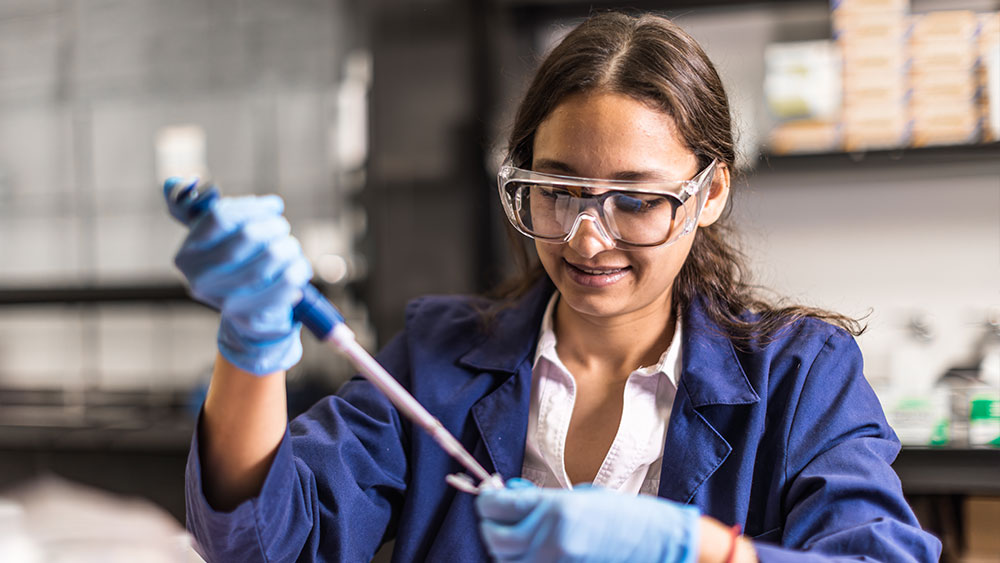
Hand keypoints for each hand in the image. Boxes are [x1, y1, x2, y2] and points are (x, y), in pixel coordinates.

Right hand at [168, 178, 312, 374]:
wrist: (248, 314)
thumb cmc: (237, 266)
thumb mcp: (220, 239)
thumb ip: (209, 210)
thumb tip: (180, 183)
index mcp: (187, 254)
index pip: (220, 216)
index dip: (253, 206)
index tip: (274, 206)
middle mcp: (200, 279)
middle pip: (248, 236)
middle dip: (274, 225)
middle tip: (282, 227)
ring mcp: (224, 301)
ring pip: (270, 258)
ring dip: (288, 247)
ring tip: (291, 247)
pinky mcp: (250, 317)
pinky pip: (286, 284)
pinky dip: (298, 270)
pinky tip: (297, 267)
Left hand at [476, 478, 699, 562]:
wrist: (656, 544)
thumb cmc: (624, 516)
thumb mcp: (580, 497)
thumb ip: (540, 499)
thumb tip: (506, 496)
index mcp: (554, 508)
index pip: (495, 506)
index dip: (484, 501)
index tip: (486, 498)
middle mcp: (549, 538)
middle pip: (494, 538)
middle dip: (491, 526)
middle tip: (497, 516)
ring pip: (505, 561)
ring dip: (504, 548)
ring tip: (518, 534)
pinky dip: (521, 562)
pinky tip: (531, 551)